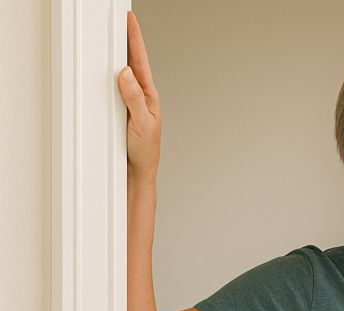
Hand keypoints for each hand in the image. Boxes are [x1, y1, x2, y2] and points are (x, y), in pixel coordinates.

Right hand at [118, 11, 161, 177]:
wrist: (138, 169)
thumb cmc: (144, 150)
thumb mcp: (141, 122)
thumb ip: (133, 97)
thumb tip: (125, 73)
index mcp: (149, 95)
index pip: (140, 61)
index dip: (135, 39)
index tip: (130, 20)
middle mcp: (141, 95)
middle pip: (132, 61)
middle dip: (128, 40)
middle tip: (122, 21)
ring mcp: (131, 101)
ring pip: (124, 72)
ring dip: (120, 54)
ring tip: (116, 36)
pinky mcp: (122, 109)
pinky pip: (115, 86)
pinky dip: (111, 73)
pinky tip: (108, 67)